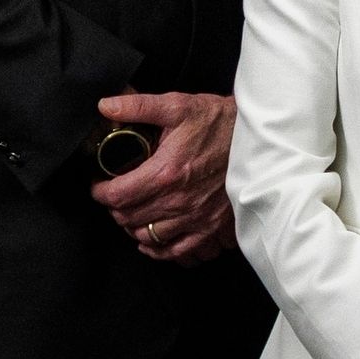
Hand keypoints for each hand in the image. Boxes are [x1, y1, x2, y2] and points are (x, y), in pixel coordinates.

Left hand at [91, 91, 235, 262]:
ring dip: (135, 228)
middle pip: (128, 220)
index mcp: (165, 174)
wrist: (260, 140)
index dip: (99, 192)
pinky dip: (162, 251)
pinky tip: (156, 240)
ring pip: (148, 239)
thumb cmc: (221, 123)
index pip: (116, 196)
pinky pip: (179, 253)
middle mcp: (179, 202)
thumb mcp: (178, 106)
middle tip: (118, 196)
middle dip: (116, 208)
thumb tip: (105, 106)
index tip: (100, 185)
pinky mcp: (213, 229)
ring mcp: (197, 219)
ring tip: (135, 214)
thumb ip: (138, 106)